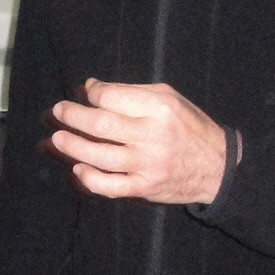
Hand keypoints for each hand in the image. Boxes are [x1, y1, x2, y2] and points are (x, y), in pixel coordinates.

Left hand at [49, 79, 227, 203]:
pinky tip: (78, 169)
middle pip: (101, 126)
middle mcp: (152, 135)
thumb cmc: (189, 126)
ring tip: (57, 139)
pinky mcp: (145, 187)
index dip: (92, 93)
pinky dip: (90, 179)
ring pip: (100, 156)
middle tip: (58, 111)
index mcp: (159, 108)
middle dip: (73, 116)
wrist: (217, 167)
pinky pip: (110, 186)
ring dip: (73, 146)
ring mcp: (148, 164)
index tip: (86, 93)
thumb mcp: (169, 98)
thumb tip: (91, 87)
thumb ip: (131, 91)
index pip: (111, 98)